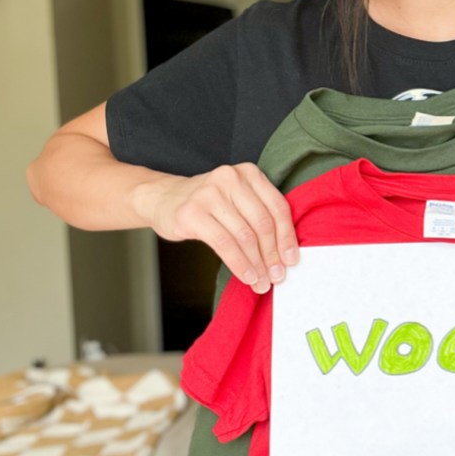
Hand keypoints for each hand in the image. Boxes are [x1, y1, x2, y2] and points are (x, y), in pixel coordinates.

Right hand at [141, 163, 297, 293]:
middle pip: (263, 223)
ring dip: (257, 264)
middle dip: (272, 255)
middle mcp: (230, 178)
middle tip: (277, 276)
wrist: (162, 198)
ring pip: (245, 236)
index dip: (287, 237)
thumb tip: (284, 254)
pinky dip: (239, 264)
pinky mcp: (192, 213)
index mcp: (249, 173)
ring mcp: (209, 194)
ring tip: (261, 282)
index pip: (278, 208)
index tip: (292, 260)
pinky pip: (224, 244)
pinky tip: (246, 276)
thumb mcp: (237, 199)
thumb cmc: (207, 204)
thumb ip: (260, 215)